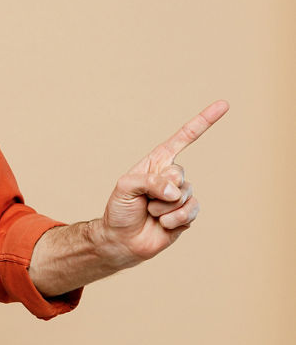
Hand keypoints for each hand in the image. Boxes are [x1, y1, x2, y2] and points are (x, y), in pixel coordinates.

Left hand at [96, 100, 228, 266]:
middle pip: (179, 174)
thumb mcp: (125, 187)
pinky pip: (188, 212)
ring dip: (162, 208)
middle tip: (145, 200)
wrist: (122, 239)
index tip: (224, 105)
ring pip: (183, 196)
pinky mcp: (187, 214)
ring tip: (150, 213)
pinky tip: (162, 224)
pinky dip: (172, 220)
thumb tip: (175, 190)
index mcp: (158, 162)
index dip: (204, 121)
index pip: (184, 138)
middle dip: (159, 189)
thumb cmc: (120, 209)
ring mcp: (181, 195)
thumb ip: (149, 181)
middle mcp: (172, 176)